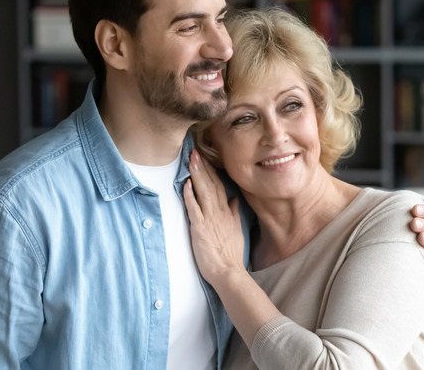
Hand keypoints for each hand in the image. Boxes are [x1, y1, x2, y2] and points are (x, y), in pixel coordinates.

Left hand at [183, 150, 245, 285]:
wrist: (228, 271)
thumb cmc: (230, 254)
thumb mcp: (236, 230)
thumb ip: (234, 213)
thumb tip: (235, 200)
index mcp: (227, 212)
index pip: (220, 186)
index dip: (212, 171)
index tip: (206, 158)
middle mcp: (219, 212)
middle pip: (211, 184)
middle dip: (203, 167)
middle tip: (196, 151)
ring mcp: (210, 219)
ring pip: (203, 191)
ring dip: (197, 175)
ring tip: (191, 160)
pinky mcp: (200, 228)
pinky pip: (194, 208)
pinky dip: (190, 195)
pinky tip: (187, 183)